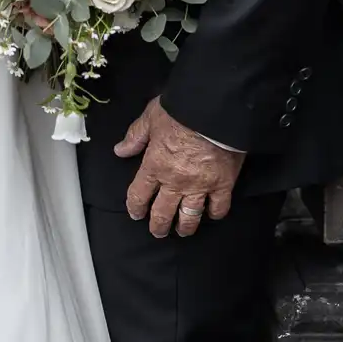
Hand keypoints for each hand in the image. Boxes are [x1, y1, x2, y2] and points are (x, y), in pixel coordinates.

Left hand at [115, 96, 242, 238]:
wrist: (215, 110)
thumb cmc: (181, 110)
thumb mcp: (150, 117)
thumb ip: (135, 136)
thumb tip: (120, 151)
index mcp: (154, 166)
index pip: (139, 195)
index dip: (135, 208)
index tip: (136, 214)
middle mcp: (175, 182)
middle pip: (163, 213)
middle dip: (158, 226)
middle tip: (158, 231)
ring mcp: (200, 186)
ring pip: (189, 216)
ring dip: (184, 227)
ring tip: (182, 231)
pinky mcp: (223, 184)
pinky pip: (219, 207)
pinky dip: (215, 213)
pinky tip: (212, 214)